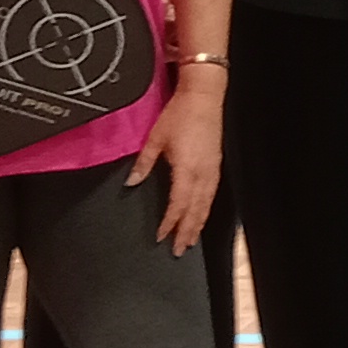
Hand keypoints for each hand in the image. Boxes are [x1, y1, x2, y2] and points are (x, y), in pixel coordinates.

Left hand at [129, 67, 221, 249]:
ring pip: (206, 204)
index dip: (169, 223)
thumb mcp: (155, 138)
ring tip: (191, 239)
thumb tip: (131, 183)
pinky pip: (211, 194)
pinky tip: (201, 214)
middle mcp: (202, 173)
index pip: (177, 205)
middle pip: (195, 210)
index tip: (161, 237)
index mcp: (186, 169)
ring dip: (198, 224)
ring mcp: (212, 170)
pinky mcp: (216, 164)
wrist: (204, 96)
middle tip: (179, 250)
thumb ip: (143, 164)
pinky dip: (206, 209)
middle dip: (187, 232)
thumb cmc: (180, 114)